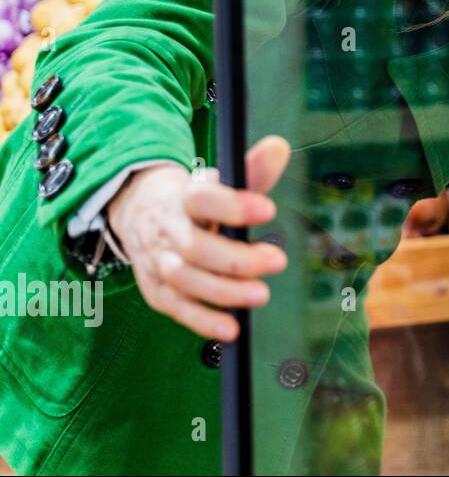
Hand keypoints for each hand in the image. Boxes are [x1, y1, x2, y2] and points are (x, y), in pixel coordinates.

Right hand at [107, 135, 291, 342]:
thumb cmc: (193, 198)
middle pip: (197, 247)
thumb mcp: (220, 180)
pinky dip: (202, 320)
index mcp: (184, 197)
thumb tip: (280, 148)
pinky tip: (230, 328)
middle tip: (277, 261)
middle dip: (237, 259)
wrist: (140, 209)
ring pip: (185, 279)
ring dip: (224, 291)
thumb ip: (252, 170)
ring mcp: (158, 261)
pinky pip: (176, 307)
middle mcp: (167, 229)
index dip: (234, 205)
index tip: (268, 209)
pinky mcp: (156, 288)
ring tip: (260, 295)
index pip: (205, 199)